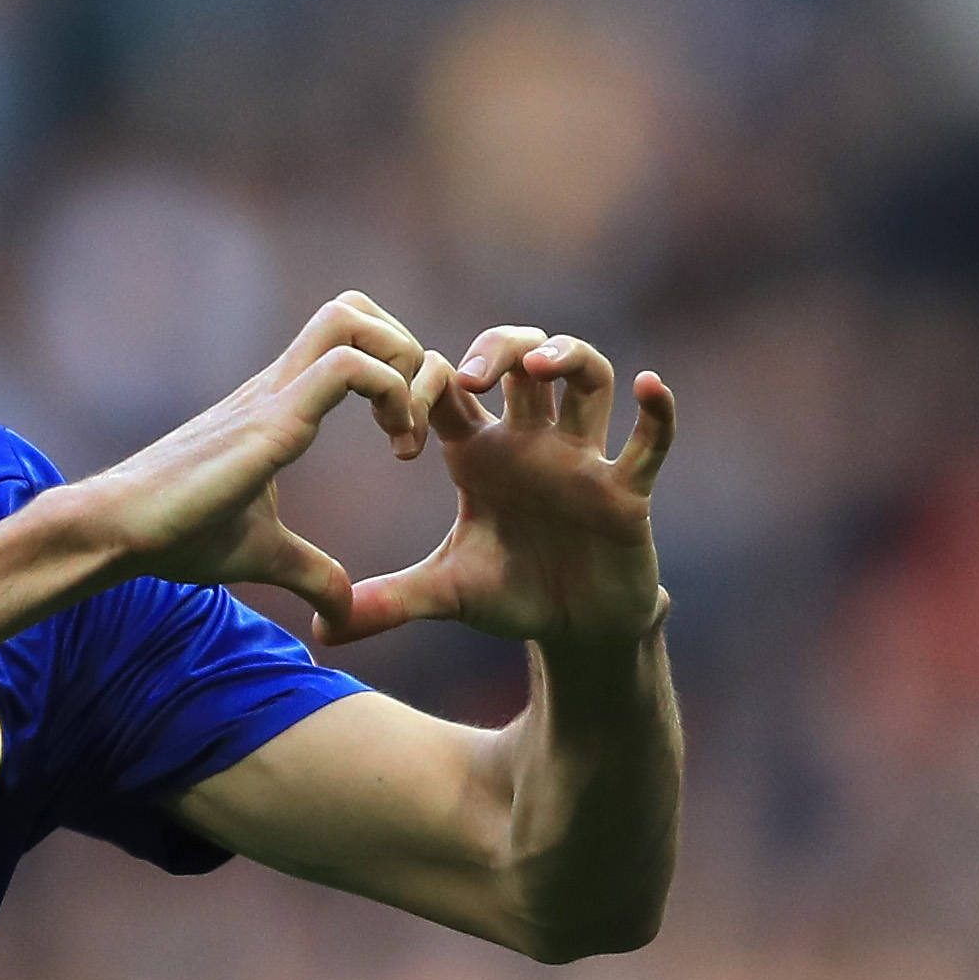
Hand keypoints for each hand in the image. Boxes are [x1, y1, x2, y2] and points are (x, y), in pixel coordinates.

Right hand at [78, 293, 447, 640]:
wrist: (116, 531)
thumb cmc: (175, 535)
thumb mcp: (263, 554)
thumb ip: (310, 573)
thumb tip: (341, 613)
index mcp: (276, 405)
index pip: (346, 339)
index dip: (394, 371)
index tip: (403, 439)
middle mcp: (277, 385)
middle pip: (354, 308)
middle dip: (404, 351)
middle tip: (410, 421)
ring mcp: (273, 396)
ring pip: (353, 319)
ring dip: (400, 366)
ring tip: (403, 434)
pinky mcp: (271, 421)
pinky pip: (347, 368)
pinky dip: (390, 394)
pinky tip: (393, 449)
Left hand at [318, 326, 673, 649]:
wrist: (574, 631)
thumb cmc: (511, 595)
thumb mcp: (444, 595)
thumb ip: (387, 602)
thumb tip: (321, 631)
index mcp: (479, 451)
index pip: (448, 385)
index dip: (425, 387)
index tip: (403, 439)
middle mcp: (531, 441)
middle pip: (518, 355)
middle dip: (498, 348)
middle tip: (474, 375)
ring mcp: (582, 459)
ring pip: (586, 376)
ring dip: (568, 355)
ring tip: (543, 364)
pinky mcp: (627, 491)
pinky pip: (650, 441)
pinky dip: (658, 412)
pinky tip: (649, 385)